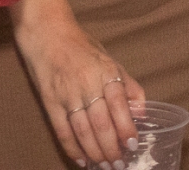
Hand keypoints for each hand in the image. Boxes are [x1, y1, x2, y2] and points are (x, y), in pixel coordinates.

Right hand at [13, 7, 144, 167]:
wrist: (47, 32)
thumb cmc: (82, 46)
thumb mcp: (110, 59)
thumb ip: (127, 85)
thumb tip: (141, 111)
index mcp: (106, 72)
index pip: (119, 105)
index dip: (126, 128)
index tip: (132, 145)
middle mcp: (87, 84)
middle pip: (101, 123)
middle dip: (111, 148)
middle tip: (118, 164)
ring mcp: (67, 94)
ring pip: (83, 131)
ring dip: (95, 152)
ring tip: (104, 166)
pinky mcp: (50, 101)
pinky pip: (62, 130)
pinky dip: (72, 147)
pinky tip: (81, 159)